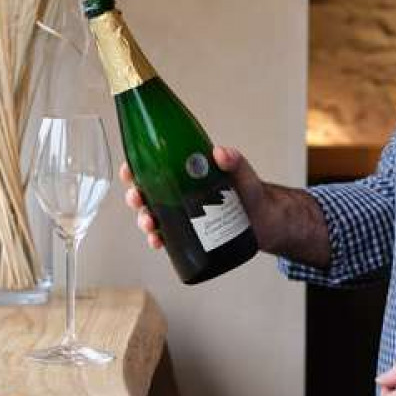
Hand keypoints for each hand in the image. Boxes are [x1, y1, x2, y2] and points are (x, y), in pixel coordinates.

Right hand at [120, 145, 270, 250]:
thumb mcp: (243, 172)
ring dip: (144, 220)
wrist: (266, 220)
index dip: (135, 166)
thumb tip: (220, 153)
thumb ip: (234, 160)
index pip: (153, 165)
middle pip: (145, 192)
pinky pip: (166, 236)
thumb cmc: (252, 192)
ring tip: (150, 225)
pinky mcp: (189, 234)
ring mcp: (182, 214)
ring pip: (152, 216)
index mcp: (184, 172)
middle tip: (138, 200)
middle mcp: (178, 192)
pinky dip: (158, 240)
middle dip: (135, 197)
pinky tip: (158, 242)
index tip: (129, 169)